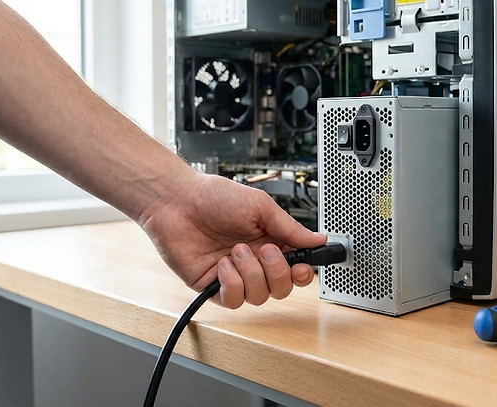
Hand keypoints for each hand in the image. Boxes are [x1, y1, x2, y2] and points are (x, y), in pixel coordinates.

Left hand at [139, 170, 325, 308]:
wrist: (177, 201)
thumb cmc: (214, 197)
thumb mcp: (260, 206)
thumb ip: (290, 227)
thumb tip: (318, 239)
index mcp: (270, 241)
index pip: (296, 268)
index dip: (303, 273)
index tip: (303, 267)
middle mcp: (254, 262)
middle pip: (282, 288)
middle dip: (277, 272)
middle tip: (264, 250)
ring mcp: (234, 276)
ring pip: (259, 297)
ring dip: (251, 273)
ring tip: (235, 251)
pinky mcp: (212, 287)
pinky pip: (234, 300)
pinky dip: (232, 283)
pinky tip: (222, 265)